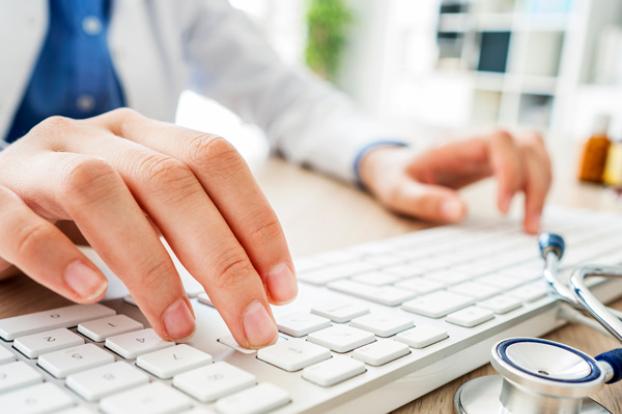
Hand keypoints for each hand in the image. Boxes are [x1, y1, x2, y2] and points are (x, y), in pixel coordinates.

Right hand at [0, 109, 295, 346]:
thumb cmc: (80, 208)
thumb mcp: (143, 204)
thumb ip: (188, 228)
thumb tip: (258, 287)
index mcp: (144, 134)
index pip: (216, 160)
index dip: (257, 222)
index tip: (282, 287)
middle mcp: (97, 136)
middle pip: (172, 182)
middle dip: (223, 260)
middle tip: (251, 323)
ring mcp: (40, 159)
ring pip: (99, 189)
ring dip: (149, 265)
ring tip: (179, 325)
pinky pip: (17, 220)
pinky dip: (55, 257)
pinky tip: (88, 292)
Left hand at [359, 130, 551, 233]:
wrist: (395, 166)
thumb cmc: (396, 177)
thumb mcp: (398, 192)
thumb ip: (424, 200)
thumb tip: (458, 212)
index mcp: (453, 144)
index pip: (497, 140)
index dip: (510, 170)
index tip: (503, 208)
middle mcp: (477, 140)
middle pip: (526, 144)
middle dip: (535, 184)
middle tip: (527, 226)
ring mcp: (490, 148)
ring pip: (536, 150)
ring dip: (542, 185)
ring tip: (530, 224)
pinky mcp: (498, 160)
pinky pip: (532, 162)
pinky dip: (539, 184)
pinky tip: (529, 211)